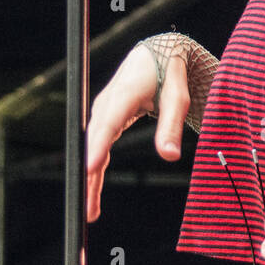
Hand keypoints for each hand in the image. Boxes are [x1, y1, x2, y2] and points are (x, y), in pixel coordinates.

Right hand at [85, 42, 189, 222]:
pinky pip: (99, 148)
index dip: (97, 147)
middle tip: (87, 208)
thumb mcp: (177, 98)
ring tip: (90, 211)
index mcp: (123, 94)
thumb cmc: (171, 73)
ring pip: (93, 149)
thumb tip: (170, 156)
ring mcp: (103, 111)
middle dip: (88, 175)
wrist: (159, 53)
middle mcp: (107, 103)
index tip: (90, 170)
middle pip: (93, 143)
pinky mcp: (106, 119)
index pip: (107, 125)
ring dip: (89, 178)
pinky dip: (95, 170)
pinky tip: (94, 194)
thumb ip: (171, 126)